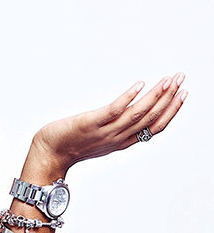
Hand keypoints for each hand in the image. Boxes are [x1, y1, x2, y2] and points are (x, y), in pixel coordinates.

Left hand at [32, 73, 186, 173]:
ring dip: (156, 95)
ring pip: (138, 113)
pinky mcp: (91, 124)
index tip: (183, 93)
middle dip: (170, 97)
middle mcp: (118, 137)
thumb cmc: (71, 143)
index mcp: (123, 141)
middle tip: (181, 78)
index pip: (155, 127)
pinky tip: (139, 85)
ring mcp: (105, 131)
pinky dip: (129, 97)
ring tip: (168, 80)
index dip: (172, 110)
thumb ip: (116, 128)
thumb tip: (127, 112)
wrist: (48, 154)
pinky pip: (114, 110)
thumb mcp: (101, 138)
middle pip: (151, 117)